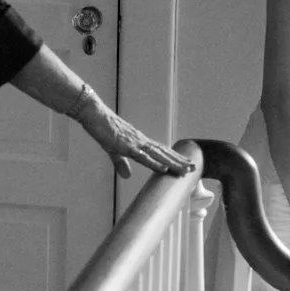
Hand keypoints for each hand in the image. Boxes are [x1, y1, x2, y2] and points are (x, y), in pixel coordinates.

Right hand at [73, 92, 193, 178]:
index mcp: (140, 142)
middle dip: (179, 161)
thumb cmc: (103, 129)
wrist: (94, 114)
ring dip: (173, 163)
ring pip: (158, 155)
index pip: (161, 152)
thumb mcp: (113, 150)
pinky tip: (164, 168)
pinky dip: (154, 163)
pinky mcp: (126, 146)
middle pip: (164, 153)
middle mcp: (141, 141)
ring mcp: (135, 143)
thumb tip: (127, 176)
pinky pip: (143, 156)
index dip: (174, 158)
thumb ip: (121, 163)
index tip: (186, 164)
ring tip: (186, 170)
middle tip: (195, 168)